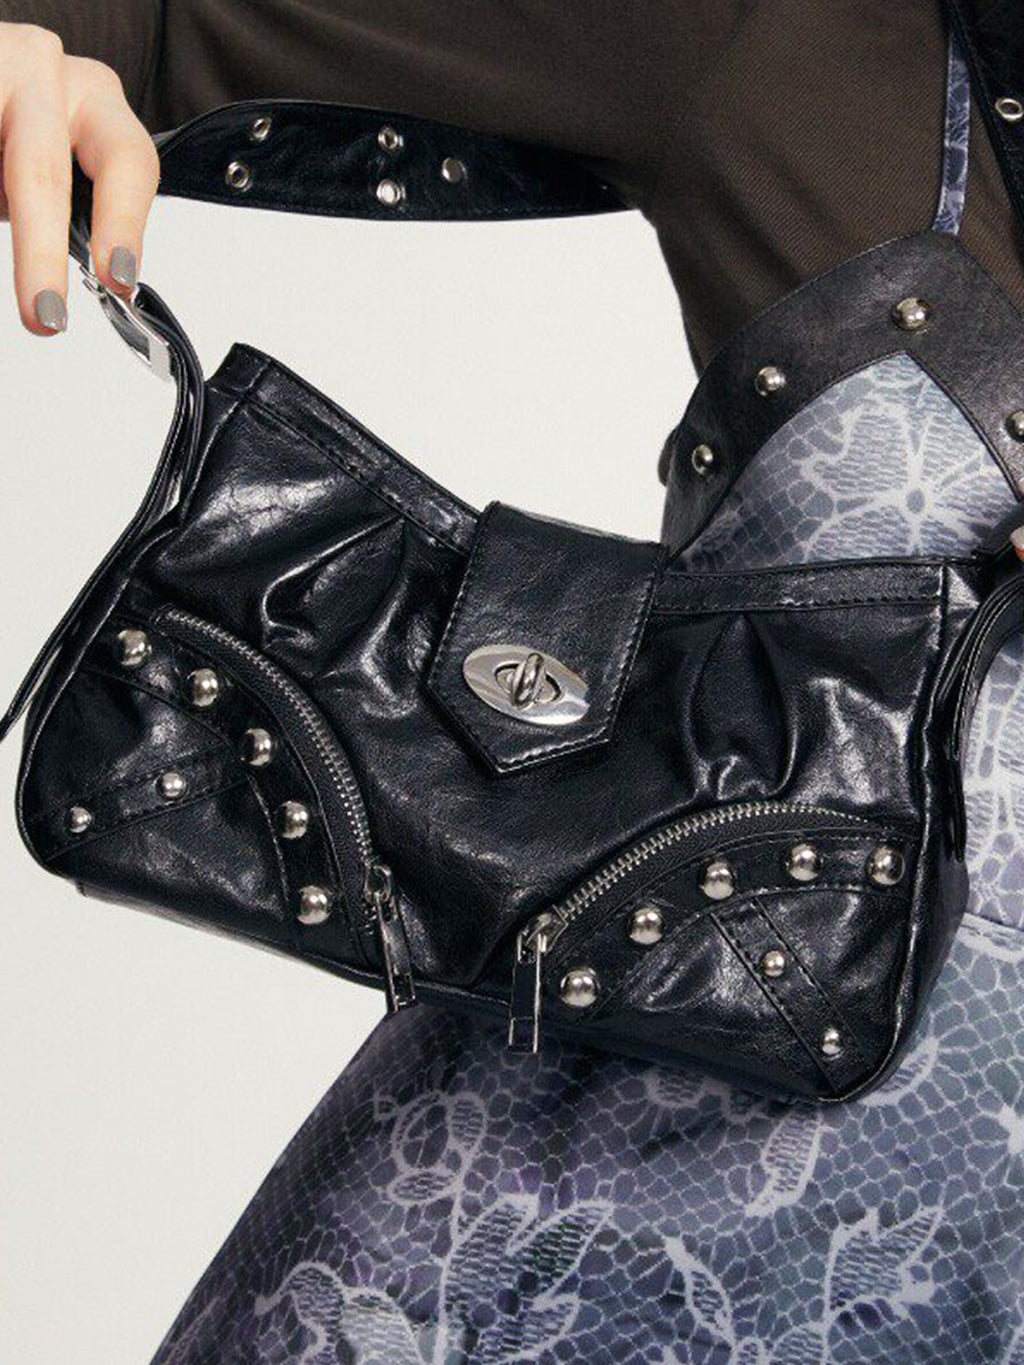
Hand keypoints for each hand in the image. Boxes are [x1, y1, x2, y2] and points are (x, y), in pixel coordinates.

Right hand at [0, 22, 158, 334]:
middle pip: (43, 172)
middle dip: (41, 253)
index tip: (118, 278)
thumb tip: (102, 282)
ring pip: (5, 169)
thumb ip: (76, 211)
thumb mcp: (57, 160)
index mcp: (95, 98)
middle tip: (44, 316)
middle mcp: (46, 68)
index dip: (123, 224)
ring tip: (24, 289)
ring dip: (7, 220)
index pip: (127, 161)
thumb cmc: (18, 127)